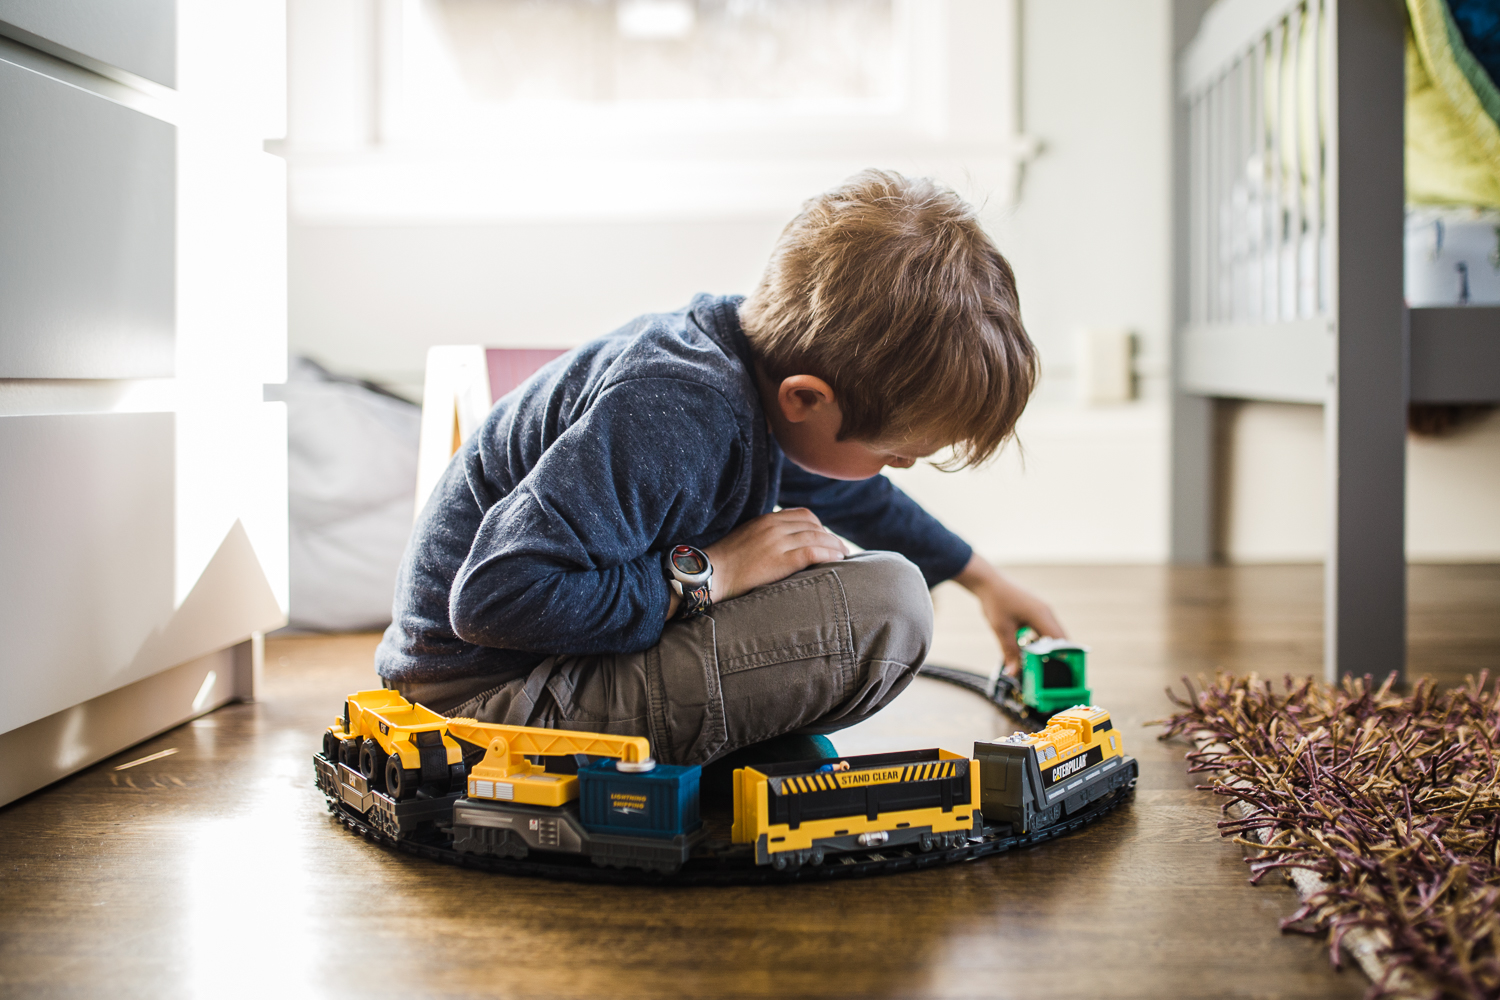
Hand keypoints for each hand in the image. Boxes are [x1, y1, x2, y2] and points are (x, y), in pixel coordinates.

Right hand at [703, 508, 847, 602]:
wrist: (709, 574)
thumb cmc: (723, 563)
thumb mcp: (745, 539)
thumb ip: (764, 537)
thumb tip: (781, 546)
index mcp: (766, 520)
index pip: (803, 515)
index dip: (820, 527)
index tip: (827, 538)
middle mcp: (774, 527)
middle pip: (814, 525)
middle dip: (830, 537)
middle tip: (841, 550)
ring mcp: (777, 542)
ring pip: (817, 538)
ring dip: (835, 547)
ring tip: (845, 557)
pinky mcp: (780, 560)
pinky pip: (813, 552)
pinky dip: (830, 555)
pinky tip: (838, 562)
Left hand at [952, 553, 1065, 675]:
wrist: (989, 583)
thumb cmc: (996, 602)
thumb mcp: (1001, 630)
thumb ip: (1010, 652)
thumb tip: (1013, 673)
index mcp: (1041, 615)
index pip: (1059, 641)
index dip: (1061, 657)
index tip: (1059, 672)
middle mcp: (1046, 612)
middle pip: (1059, 639)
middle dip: (1055, 656)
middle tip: (1048, 673)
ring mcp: (1043, 611)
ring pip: (1052, 634)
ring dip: (1047, 648)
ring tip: (1038, 663)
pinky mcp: (1037, 611)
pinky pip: (1045, 629)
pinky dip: (1041, 641)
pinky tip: (1031, 650)